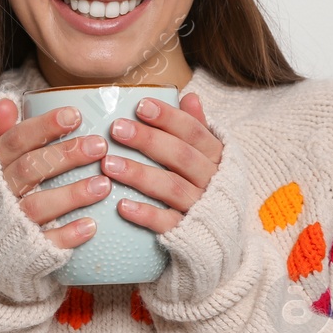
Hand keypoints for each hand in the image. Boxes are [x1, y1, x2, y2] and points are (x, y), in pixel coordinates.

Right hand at [0, 98, 111, 249]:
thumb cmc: (1, 192)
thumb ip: (5, 133)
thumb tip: (5, 101)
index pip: (16, 140)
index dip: (43, 127)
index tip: (75, 115)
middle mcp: (0, 192)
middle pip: (30, 169)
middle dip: (65, 156)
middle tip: (100, 145)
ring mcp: (12, 221)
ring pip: (37, 205)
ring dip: (71, 195)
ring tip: (104, 184)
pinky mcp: (25, 250)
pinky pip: (45, 242)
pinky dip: (67, 235)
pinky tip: (92, 226)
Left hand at [102, 92, 222, 233]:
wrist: (223, 236)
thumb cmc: (209, 185)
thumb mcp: (210, 156)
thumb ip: (198, 128)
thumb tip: (189, 96)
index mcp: (216, 156)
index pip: (193, 131)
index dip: (168, 117)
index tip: (140, 105)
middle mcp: (211, 179)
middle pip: (180, 156)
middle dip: (148, 140)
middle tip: (117, 129)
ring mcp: (200, 206)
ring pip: (171, 187)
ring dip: (139, 175)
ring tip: (108, 164)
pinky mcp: (188, 232)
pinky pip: (167, 222)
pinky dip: (146, 214)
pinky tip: (122, 206)